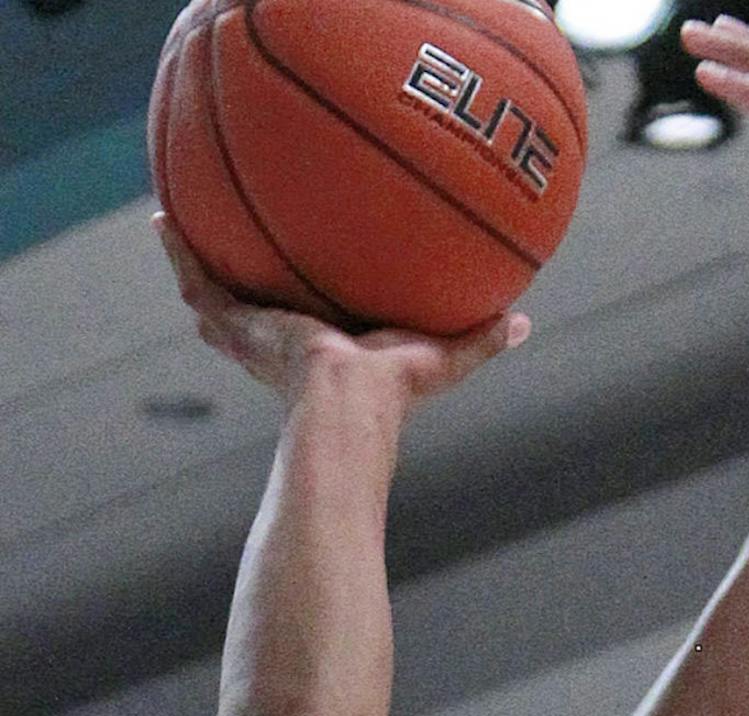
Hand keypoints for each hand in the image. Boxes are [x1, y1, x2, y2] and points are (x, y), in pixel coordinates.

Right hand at [154, 214, 527, 416]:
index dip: (308, 303)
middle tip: (238, 249)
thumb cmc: (395, 391)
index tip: (307, 281)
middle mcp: (285, 343)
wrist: (347, 401)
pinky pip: (199, 282)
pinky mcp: (235, 325)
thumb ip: (482, 339)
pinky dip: (180, 254)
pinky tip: (164, 221)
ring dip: (202, 264)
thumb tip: (524, 322)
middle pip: (259, 309)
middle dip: (248, 287)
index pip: (314, 321)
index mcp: (328, 350)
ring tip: (181, 225)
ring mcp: (254, 335)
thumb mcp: (442, 355)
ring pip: (219, 295)